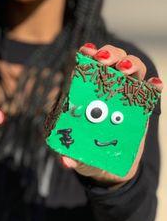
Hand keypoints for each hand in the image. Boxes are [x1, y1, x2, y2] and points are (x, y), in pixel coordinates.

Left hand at [60, 43, 163, 187]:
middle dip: (108, 54)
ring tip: (125, 68)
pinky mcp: (141, 109)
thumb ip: (69, 153)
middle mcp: (106, 90)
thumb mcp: (74, 153)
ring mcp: (125, 98)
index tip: (86, 52)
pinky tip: (154, 84)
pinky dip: (153, 85)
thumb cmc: (85, 153)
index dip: (87, 56)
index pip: (87, 67)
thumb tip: (65, 160)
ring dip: (129, 63)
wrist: (108, 168)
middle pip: (110, 62)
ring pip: (132, 70)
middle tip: (103, 60)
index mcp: (86, 95)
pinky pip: (149, 92)